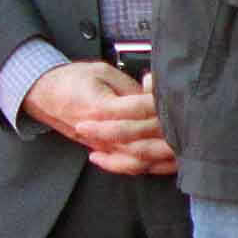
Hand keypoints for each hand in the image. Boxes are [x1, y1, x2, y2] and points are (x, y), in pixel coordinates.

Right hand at [22, 61, 173, 175]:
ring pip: (140, 158)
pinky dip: (153, 165)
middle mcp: (101, 132)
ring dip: (165, 154)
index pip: (139, 109)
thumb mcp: (101, 72)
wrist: (44, 95)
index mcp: (99, 108)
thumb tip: (155, 97)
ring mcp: (102, 145)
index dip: (159, 100)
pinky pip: (131, 165)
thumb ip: (129, 86)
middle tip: (192, 122)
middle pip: (144, 140)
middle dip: (170, 132)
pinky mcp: (104, 151)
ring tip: (187, 145)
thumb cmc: (72, 80)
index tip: (174, 91)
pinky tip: (169, 159)